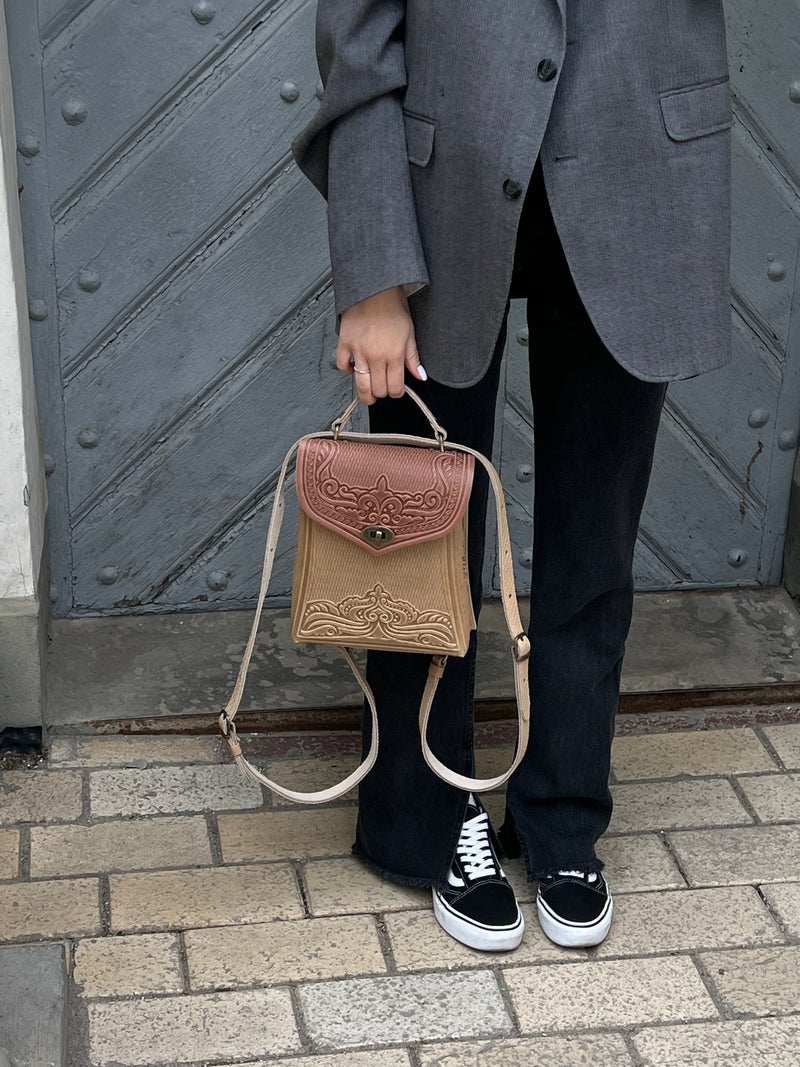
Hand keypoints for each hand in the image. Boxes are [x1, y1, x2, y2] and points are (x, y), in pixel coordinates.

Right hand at [336, 286, 427, 404]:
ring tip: (368, 394)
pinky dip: (347, 370)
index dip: (397, 393)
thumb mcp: (409, 333)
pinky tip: (354, 368)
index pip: (395, 387)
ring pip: (361, 385)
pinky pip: (342, 365)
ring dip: (365, 394)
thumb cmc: (392, 307)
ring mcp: (359, 351)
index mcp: (394, 355)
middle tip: (383, 389)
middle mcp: (376, 356)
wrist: (374, 289)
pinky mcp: (345, 344)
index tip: (397, 390)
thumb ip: (413, 358)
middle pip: (378, 390)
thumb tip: (420, 375)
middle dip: (382, 393)